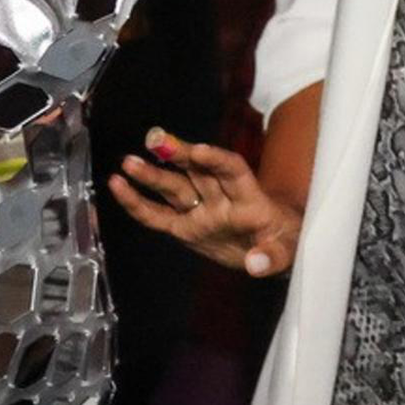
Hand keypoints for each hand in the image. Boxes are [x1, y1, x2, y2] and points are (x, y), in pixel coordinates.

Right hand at [110, 128, 302, 276]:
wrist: (272, 247)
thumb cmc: (282, 241)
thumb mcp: (287, 250)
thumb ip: (272, 257)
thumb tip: (256, 264)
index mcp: (248, 196)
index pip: (232, 170)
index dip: (216, 159)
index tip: (200, 150)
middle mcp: (220, 197)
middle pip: (197, 171)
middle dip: (177, 155)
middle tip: (156, 140)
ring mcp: (200, 210)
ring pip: (174, 187)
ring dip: (153, 174)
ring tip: (129, 162)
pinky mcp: (185, 228)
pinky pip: (158, 215)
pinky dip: (138, 203)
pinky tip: (118, 186)